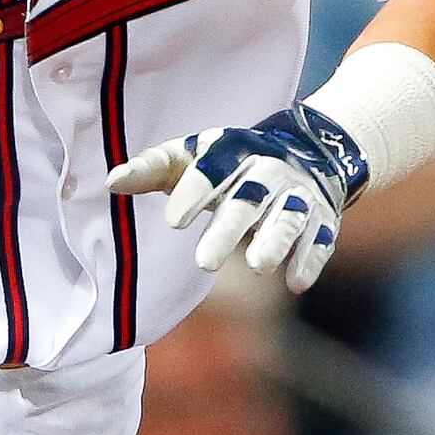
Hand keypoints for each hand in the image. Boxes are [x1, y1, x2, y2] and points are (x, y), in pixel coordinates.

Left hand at [108, 105, 372, 293]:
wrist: (310, 152)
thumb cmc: (230, 163)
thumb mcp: (192, 156)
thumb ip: (153, 169)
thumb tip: (112, 182)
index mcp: (234, 151)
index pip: (213, 168)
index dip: (194, 192)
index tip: (174, 221)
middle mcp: (268, 171)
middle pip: (249, 198)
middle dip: (229, 228)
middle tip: (203, 264)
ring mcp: (298, 195)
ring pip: (288, 217)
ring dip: (274, 240)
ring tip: (257, 266)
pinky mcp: (322, 219)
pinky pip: (319, 238)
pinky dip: (309, 259)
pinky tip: (295, 283)